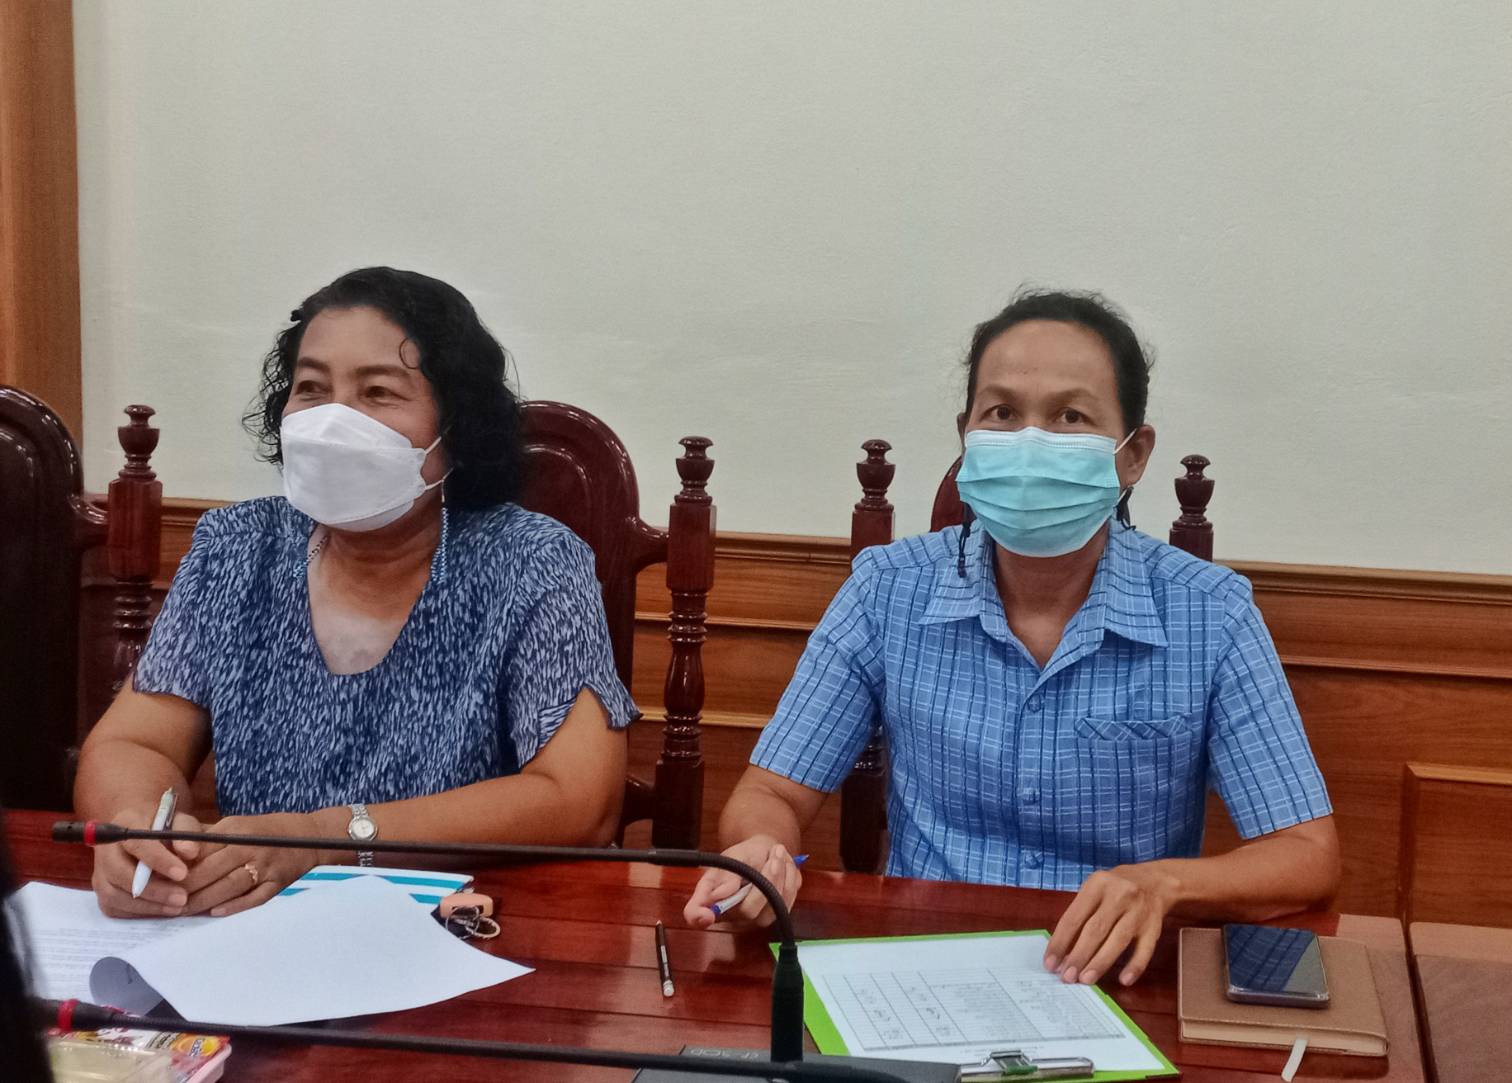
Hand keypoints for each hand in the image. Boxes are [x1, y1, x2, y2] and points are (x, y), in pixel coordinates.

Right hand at [92, 804, 204, 917]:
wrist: (143, 833)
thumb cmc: (165, 827)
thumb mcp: (180, 821)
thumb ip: (186, 832)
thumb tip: (189, 852)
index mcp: (126, 823)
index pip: (138, 844)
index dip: (159, 861)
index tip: (182, 874)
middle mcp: (106, 848)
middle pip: (120, 873)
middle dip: (152, 890)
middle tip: (182, 898)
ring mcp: (100, 871)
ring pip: (114, 894)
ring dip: (146, 905)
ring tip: (177, 908)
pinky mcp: (101, 890)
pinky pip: (113, 907)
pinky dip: (137, 912)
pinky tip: (162, 911)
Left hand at [179, 812, 328, 916]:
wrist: (310, 836)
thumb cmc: (265, 831)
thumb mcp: (236, 825)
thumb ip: (207, 837)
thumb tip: (172, 850)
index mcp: (236, 831)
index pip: (201, 851)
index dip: (178, 868)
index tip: (158, 881)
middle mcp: (250, 847)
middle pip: (212, 870)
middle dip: (186, 888)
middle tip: (164, 903)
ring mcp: (266, 866)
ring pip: (230, 886)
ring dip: (204, 900)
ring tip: (183, 912)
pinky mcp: (279, 882)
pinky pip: (255, 897)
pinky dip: (236, 906)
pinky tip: (217, 913)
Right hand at [682, 835, 802, 929]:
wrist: (766, 852)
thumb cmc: (745, 854)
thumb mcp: (734, 856)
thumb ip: (727, 875)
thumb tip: (719, 895)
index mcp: (709, 895)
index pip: (694, 915)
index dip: (697, 917)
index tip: (707, 915)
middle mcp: (728, 913)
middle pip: (746, 910)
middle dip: (765, 880)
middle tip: (773, 857)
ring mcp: (751, 919)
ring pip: (771, 906)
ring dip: (780, 876)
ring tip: (777, 855)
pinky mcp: (772, 916)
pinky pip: (786, 902)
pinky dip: (789, 880)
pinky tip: (784, 867)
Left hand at [1044, 864, 1178, 986]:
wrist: (1155, 882)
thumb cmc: (1114, 889)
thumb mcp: (1094, 891)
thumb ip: (1079, 916)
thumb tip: (1062, 952)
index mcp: (1097, 884)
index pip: (1074, 917)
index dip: (1060, 942)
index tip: (1050, 964)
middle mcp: (1119, 896)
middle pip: (1095, 930)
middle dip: (1079, 956)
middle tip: (1067, 977)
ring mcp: (1139, 912)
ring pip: (1118, 941)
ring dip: (1100, 963)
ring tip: (1085, 980)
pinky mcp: (1154, 927)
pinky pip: (1145, 950)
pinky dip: (1134, 966)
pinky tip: (1124, 980)